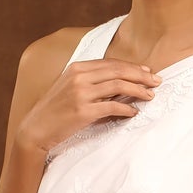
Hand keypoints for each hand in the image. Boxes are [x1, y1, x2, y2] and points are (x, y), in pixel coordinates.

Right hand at [16, 58, 158, 155]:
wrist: (35, 129)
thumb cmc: (55, 111)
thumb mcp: (70, 89)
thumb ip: (91, 82)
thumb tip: (119, 84)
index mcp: (76, 68)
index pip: (111, 63)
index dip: (132, 67)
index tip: (147, 72)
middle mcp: (79, 77)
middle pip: (118, 71)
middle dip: (141, 75)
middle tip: (157, 81)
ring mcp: (80, 94)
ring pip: (118, 86)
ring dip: (138, 90)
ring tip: (151, 96)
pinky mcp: (83, 111)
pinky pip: (112, 107)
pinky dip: (127, 108)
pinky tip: (134, 112)